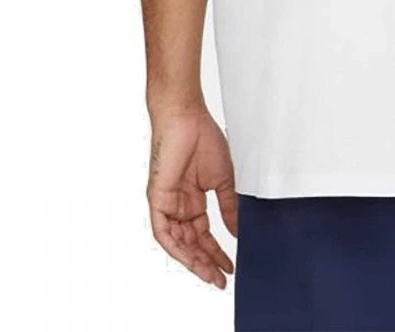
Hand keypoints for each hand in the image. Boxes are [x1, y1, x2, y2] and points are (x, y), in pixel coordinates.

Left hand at [147, 105, 237, 287]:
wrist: (187, 118)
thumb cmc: (203, 138)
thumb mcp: (223, 179)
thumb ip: (229, 206)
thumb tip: (237, 230)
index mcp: (193, 200)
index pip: (204, 234)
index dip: (216, 252)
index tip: (230, 266)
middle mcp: (178, 205)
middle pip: (191, 242)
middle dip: (206, 262)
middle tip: (221, 277)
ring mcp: (167, 203)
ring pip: (177, 242)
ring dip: (193, 260)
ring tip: (210, 273)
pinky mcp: (157, 199)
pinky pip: (163, 232)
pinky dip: (176, 247)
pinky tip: (190, 257)